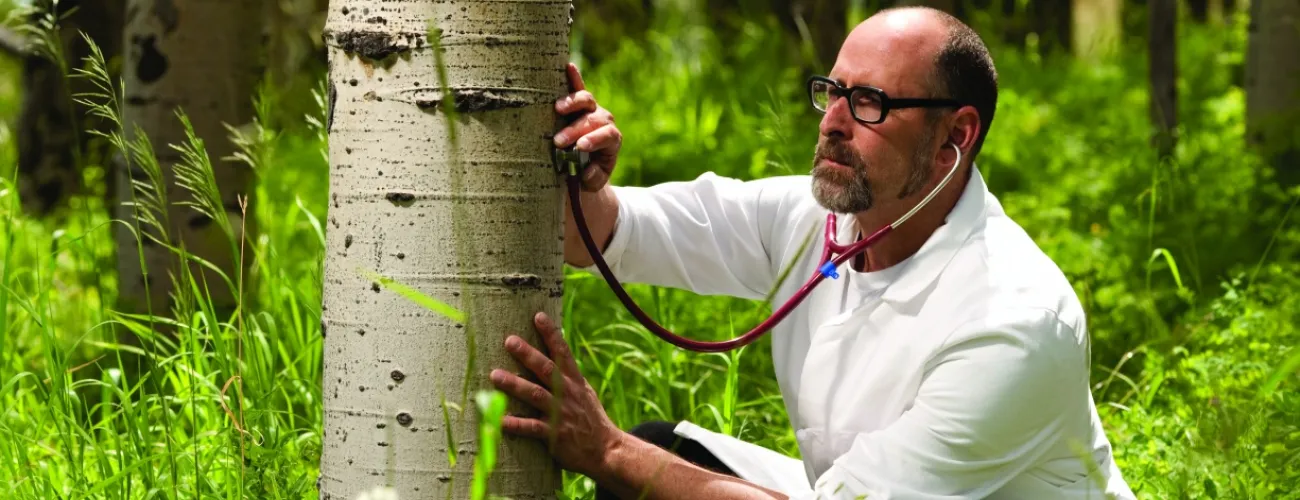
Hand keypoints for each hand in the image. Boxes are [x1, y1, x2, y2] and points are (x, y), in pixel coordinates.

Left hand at [490, 312, 623, 476]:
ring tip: (495, 375)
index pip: (562, 353)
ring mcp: (561, 414)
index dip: (551, 334)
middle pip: (546, 369)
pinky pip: (532, 428)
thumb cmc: (591, 420)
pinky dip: (516, 424)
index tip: (538, 316)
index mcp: (575, 381)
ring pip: (535, 395)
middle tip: (509, 340)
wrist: (606, 450)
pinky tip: (499, 419)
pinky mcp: (555, 435)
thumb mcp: (584, 393)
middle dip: (527, 354)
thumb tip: (552, 353)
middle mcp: (567, 394)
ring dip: (515, 385)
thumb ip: (567, 376)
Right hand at [554, 63, 620, 191]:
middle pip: (594, 119)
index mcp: (612, 139)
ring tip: (557, 109)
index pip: (608, 134)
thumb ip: (594, 179)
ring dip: (572, 103)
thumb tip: (587, 171)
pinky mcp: (578, 104)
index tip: (580, 146)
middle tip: (558, 141)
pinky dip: (573, 77)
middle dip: (576, 129)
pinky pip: (577, 88)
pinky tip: (567, 66)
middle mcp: (603, 121)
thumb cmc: (588, 173)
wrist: (585, 164)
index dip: (595, 138)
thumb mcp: (593, 181)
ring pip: (587, 101)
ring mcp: (591, 110)